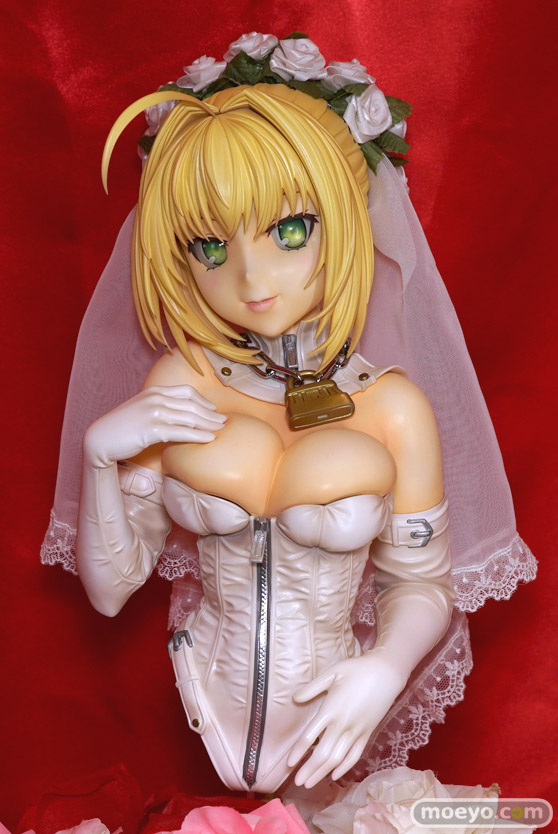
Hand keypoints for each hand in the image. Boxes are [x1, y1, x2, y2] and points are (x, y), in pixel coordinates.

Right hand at [83, 384, 225, 466]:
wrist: (100, 438)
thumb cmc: (121, 427)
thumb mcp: (141, 410)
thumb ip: (157, 407)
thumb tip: (174, 414)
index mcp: (154, 391)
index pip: (186, 392)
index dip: (203, 401)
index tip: (213, 409)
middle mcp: (156, 398)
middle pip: (192, 404)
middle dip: (211, 413)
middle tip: (224, 421)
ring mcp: (154, 412)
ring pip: (189, 417)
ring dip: (208, 424)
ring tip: (221, 430)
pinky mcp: (152, 429)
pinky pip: (181, 431)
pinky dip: (198, 435)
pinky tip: (209, 439)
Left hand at [287, 651, 406, 787]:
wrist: (385, 673)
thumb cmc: (356, 670)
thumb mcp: (332, 673)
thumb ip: (312, 688)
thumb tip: (294, 698)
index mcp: (331, 710)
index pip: (310, 737)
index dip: (298, 752)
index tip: (289, 763)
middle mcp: (342, 724)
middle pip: (323, 754)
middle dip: (309, 770)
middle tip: (297, 782)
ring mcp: (356, 731)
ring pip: (337, 759)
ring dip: (322, 773)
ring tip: (310, 783)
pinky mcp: (367, 734)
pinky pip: (354, 755)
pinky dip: (344, 767)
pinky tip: (334, 776)